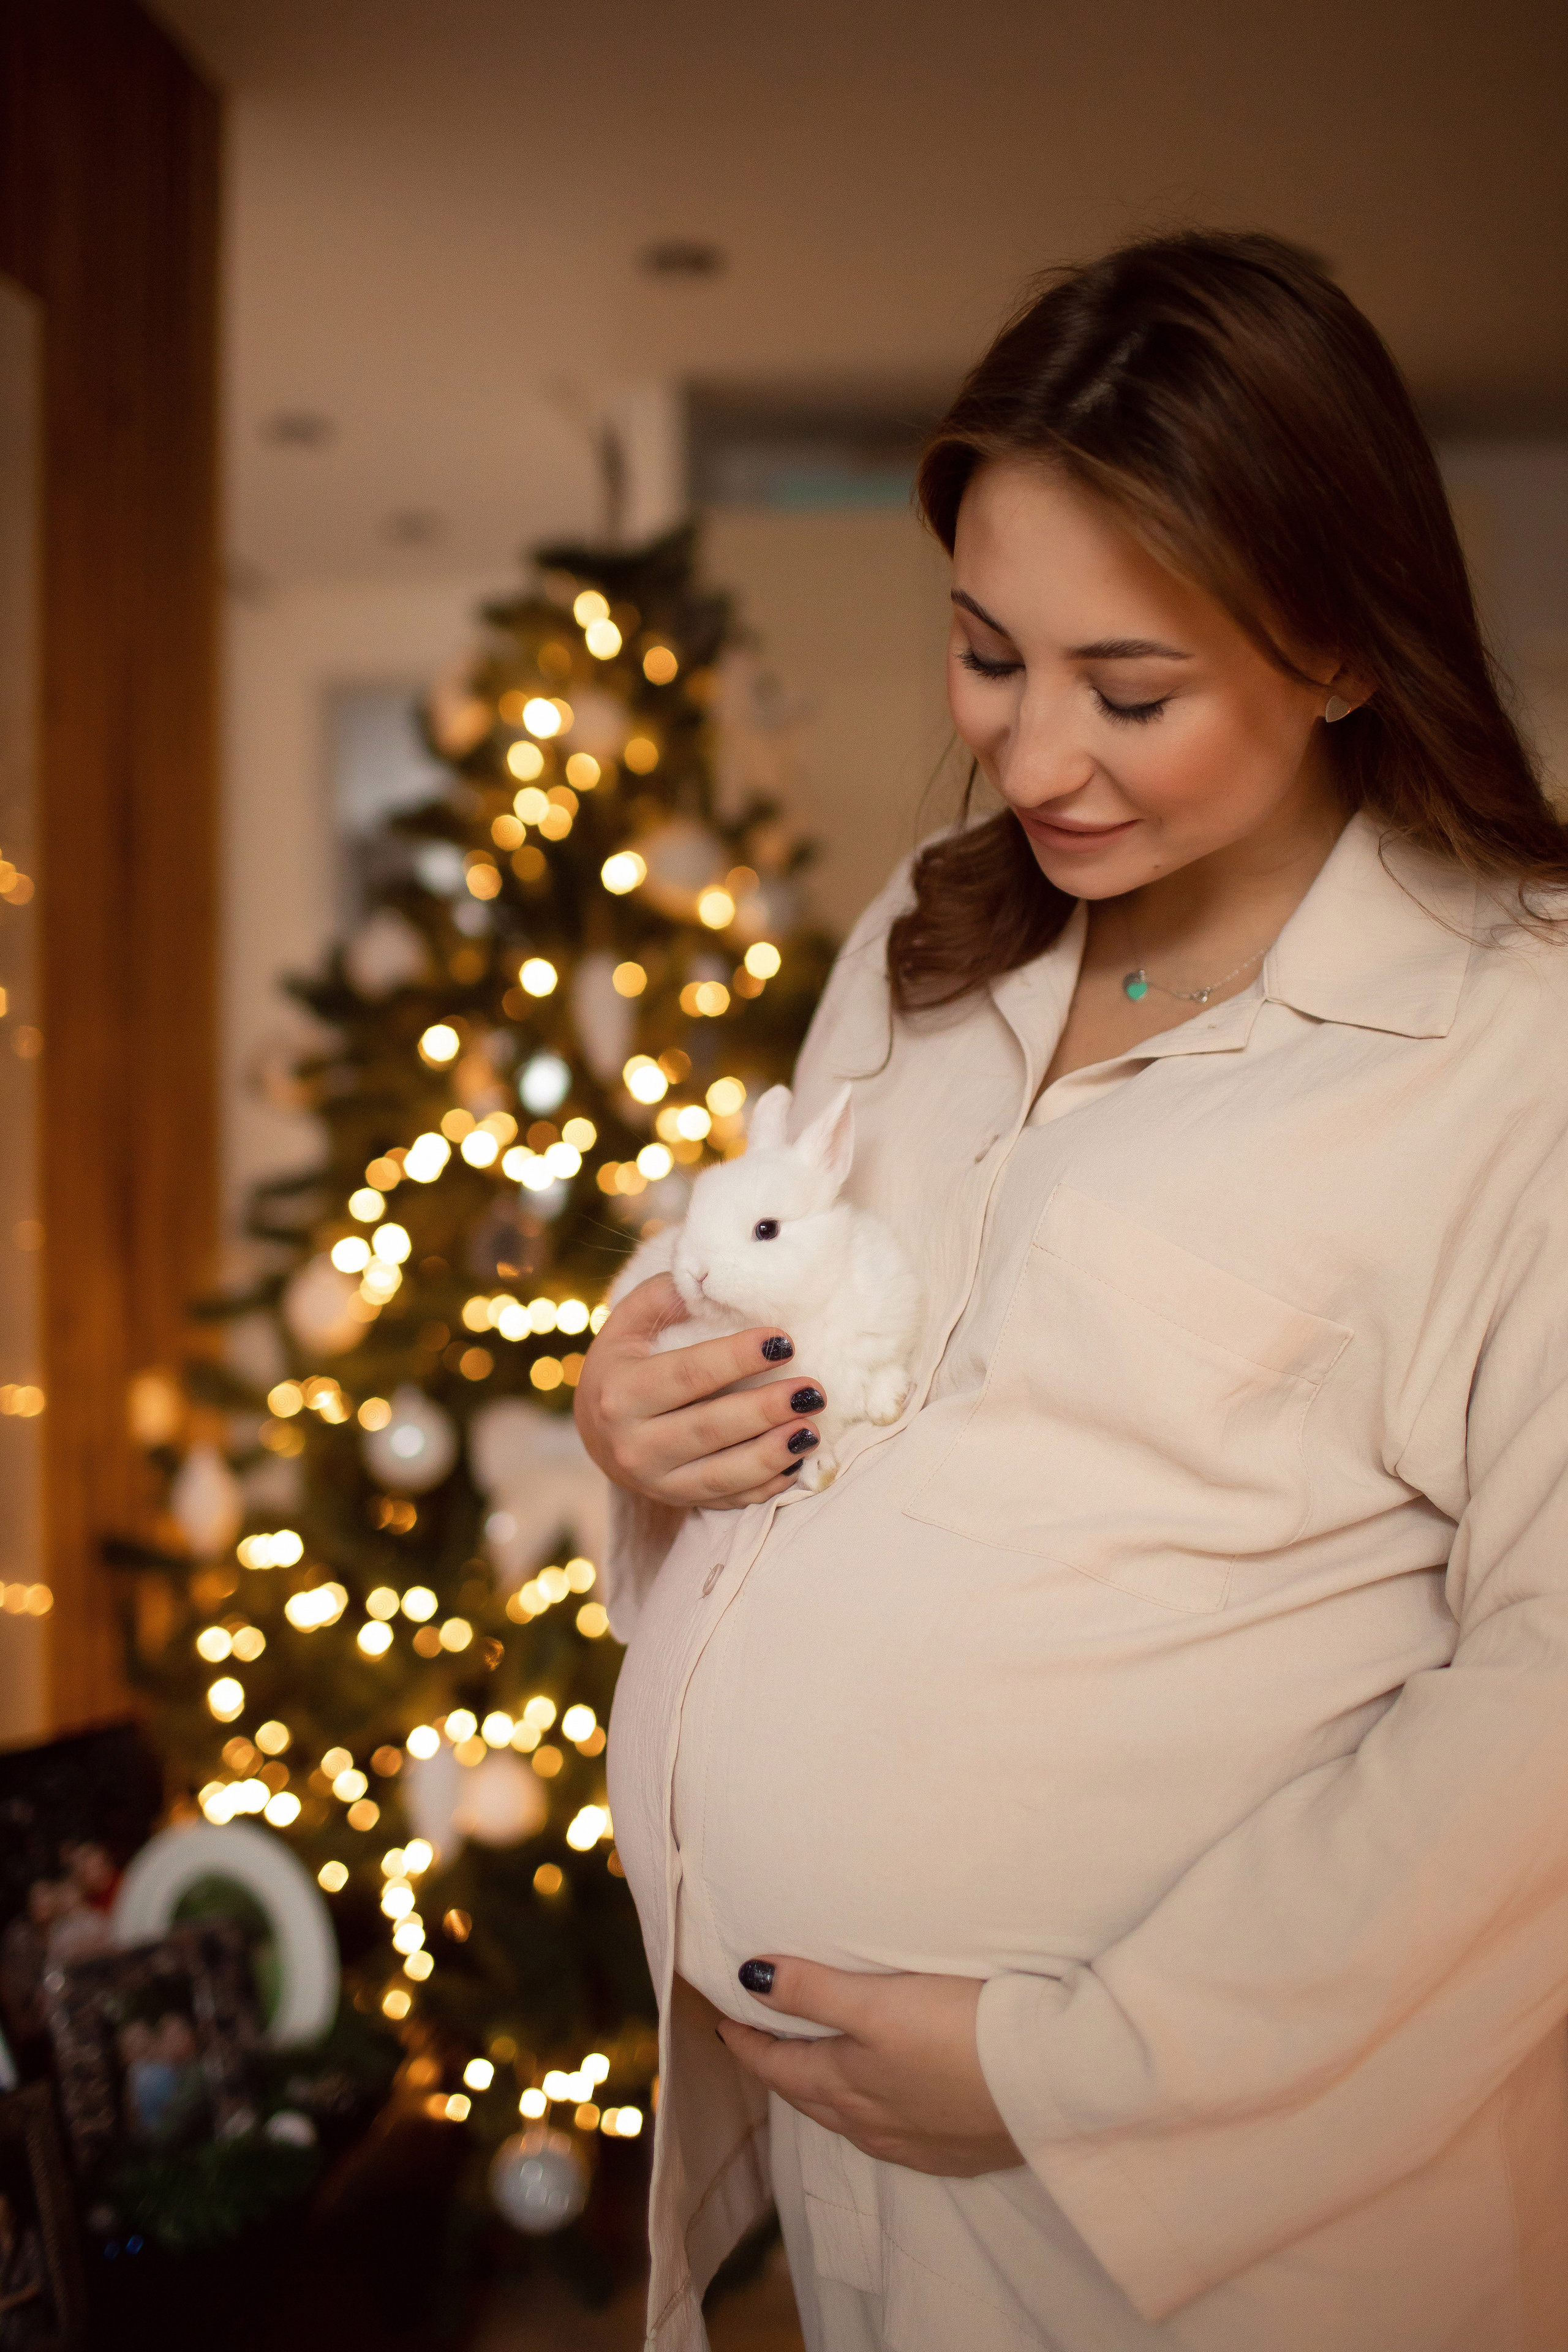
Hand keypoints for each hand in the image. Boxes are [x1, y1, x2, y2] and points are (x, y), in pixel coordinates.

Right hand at [574, 1275, 825, 1510]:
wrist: (597, 1428)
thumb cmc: (625, 1362)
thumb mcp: (629, 1323)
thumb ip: (665, 1296)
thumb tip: (713, 1276)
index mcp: (621, 1391)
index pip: (688, 1374)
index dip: (738, 1358)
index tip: (784, 1341)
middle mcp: (633, 1443)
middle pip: (709, 1428)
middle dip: (765, 1409)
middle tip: (813, 1390)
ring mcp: (656, 1480)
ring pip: (722, 1474)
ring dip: (773, 1454)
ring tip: (813, 1429)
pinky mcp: (679, 1500)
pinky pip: (728, 1500)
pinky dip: (766, 1486)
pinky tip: (798, 1463)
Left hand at [714, 1955, 1023, 2177]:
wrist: (1050, 2086)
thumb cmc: (961, 2033)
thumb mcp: (879, 2002)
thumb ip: (813, 1990)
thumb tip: (749, 1978)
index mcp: (845, 2087)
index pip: (778, 2067)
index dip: (747, 2043)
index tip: (725, 2023)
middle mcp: (871, 2125)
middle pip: (809, 2097)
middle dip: (780, 2070)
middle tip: (761, 2043)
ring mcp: (914, 2145)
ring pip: (849, 2119)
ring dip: (825, 2094)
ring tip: (816, 2068)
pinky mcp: (954, 2153)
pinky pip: (892, 2137)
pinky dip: (871, 2115)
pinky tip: (885, 2106)